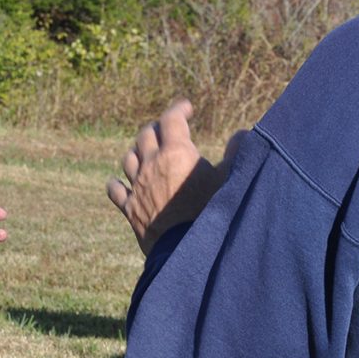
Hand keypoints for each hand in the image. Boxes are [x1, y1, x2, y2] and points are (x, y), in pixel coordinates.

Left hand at [107, 100, 242, 255]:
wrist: (188, 249)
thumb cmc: (212, 212)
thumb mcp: (230, 180)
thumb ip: (238, 154)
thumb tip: (244, 134)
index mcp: (176, 153)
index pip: (171, 119)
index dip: (178, 109)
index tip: (187, 108)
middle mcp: (152, 164)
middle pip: (146, 135)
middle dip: (158, 128)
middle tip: (168, 131)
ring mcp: (138, 186)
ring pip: (129, 158)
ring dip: (138, 152)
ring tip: (147, 153)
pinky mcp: (129, 208)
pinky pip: (115, 189)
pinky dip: (117, 184)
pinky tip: (122, 184)